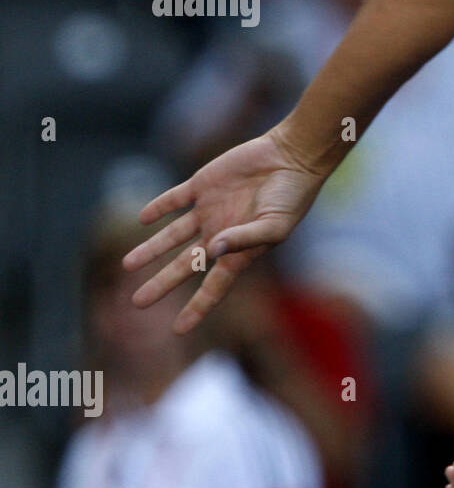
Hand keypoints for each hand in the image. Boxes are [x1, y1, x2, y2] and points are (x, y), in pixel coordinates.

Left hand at [122, 125, 327, 334]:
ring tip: (127, 265)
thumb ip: (244, 239)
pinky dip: (158, 208)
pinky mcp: (203, 184)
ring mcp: (210, 210)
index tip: (179, 329)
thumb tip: (212, 250)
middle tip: (138, 302)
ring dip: (151, 249)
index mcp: (240, 251)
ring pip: (173, 235)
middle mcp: (221, 233)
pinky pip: (175, 199)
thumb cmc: (292, 197)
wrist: (292, 157)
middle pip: (185, 264)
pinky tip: (144, 219)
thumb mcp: (274, 225)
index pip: (214, 286)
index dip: (197, 308)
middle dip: (162, 283)